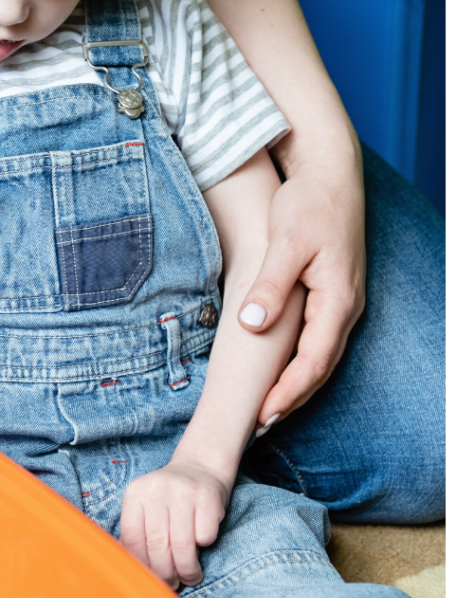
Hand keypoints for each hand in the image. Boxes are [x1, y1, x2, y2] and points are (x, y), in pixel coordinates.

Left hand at [119, 462, 228, 588]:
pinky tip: (203, 545)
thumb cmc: (169, 498)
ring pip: (182, 546)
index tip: (151, 579)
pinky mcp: (208, 496)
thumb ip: (137, 532)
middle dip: (166, 573)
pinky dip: (205, 547)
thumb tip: (133, 569)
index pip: (132, 539)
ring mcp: (182, 491)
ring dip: (187, 570)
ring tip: (190, 576)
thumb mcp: (145, 507)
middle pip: (157, 545)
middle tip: (173, 583)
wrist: (199, 466)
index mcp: (135, 493)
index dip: (142, 565)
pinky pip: (205, 536)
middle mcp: (156, 489)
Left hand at [237, 159, 365, 430]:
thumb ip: (271, 286)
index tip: (261, 414)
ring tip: (266, 408)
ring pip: (320, 355)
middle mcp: (345, 307)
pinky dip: (297, 361)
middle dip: (291, 398)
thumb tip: (252, 326)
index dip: (288, 392)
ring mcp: (341, 301)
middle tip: (259, 424)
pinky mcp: (331, 293)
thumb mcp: (286, 244)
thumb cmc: (308, 205)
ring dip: (295, 383)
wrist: (328, 174)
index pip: (313, 362)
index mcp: (338, 300)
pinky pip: (317, 338)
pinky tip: (277, 369)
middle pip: (319, 367)